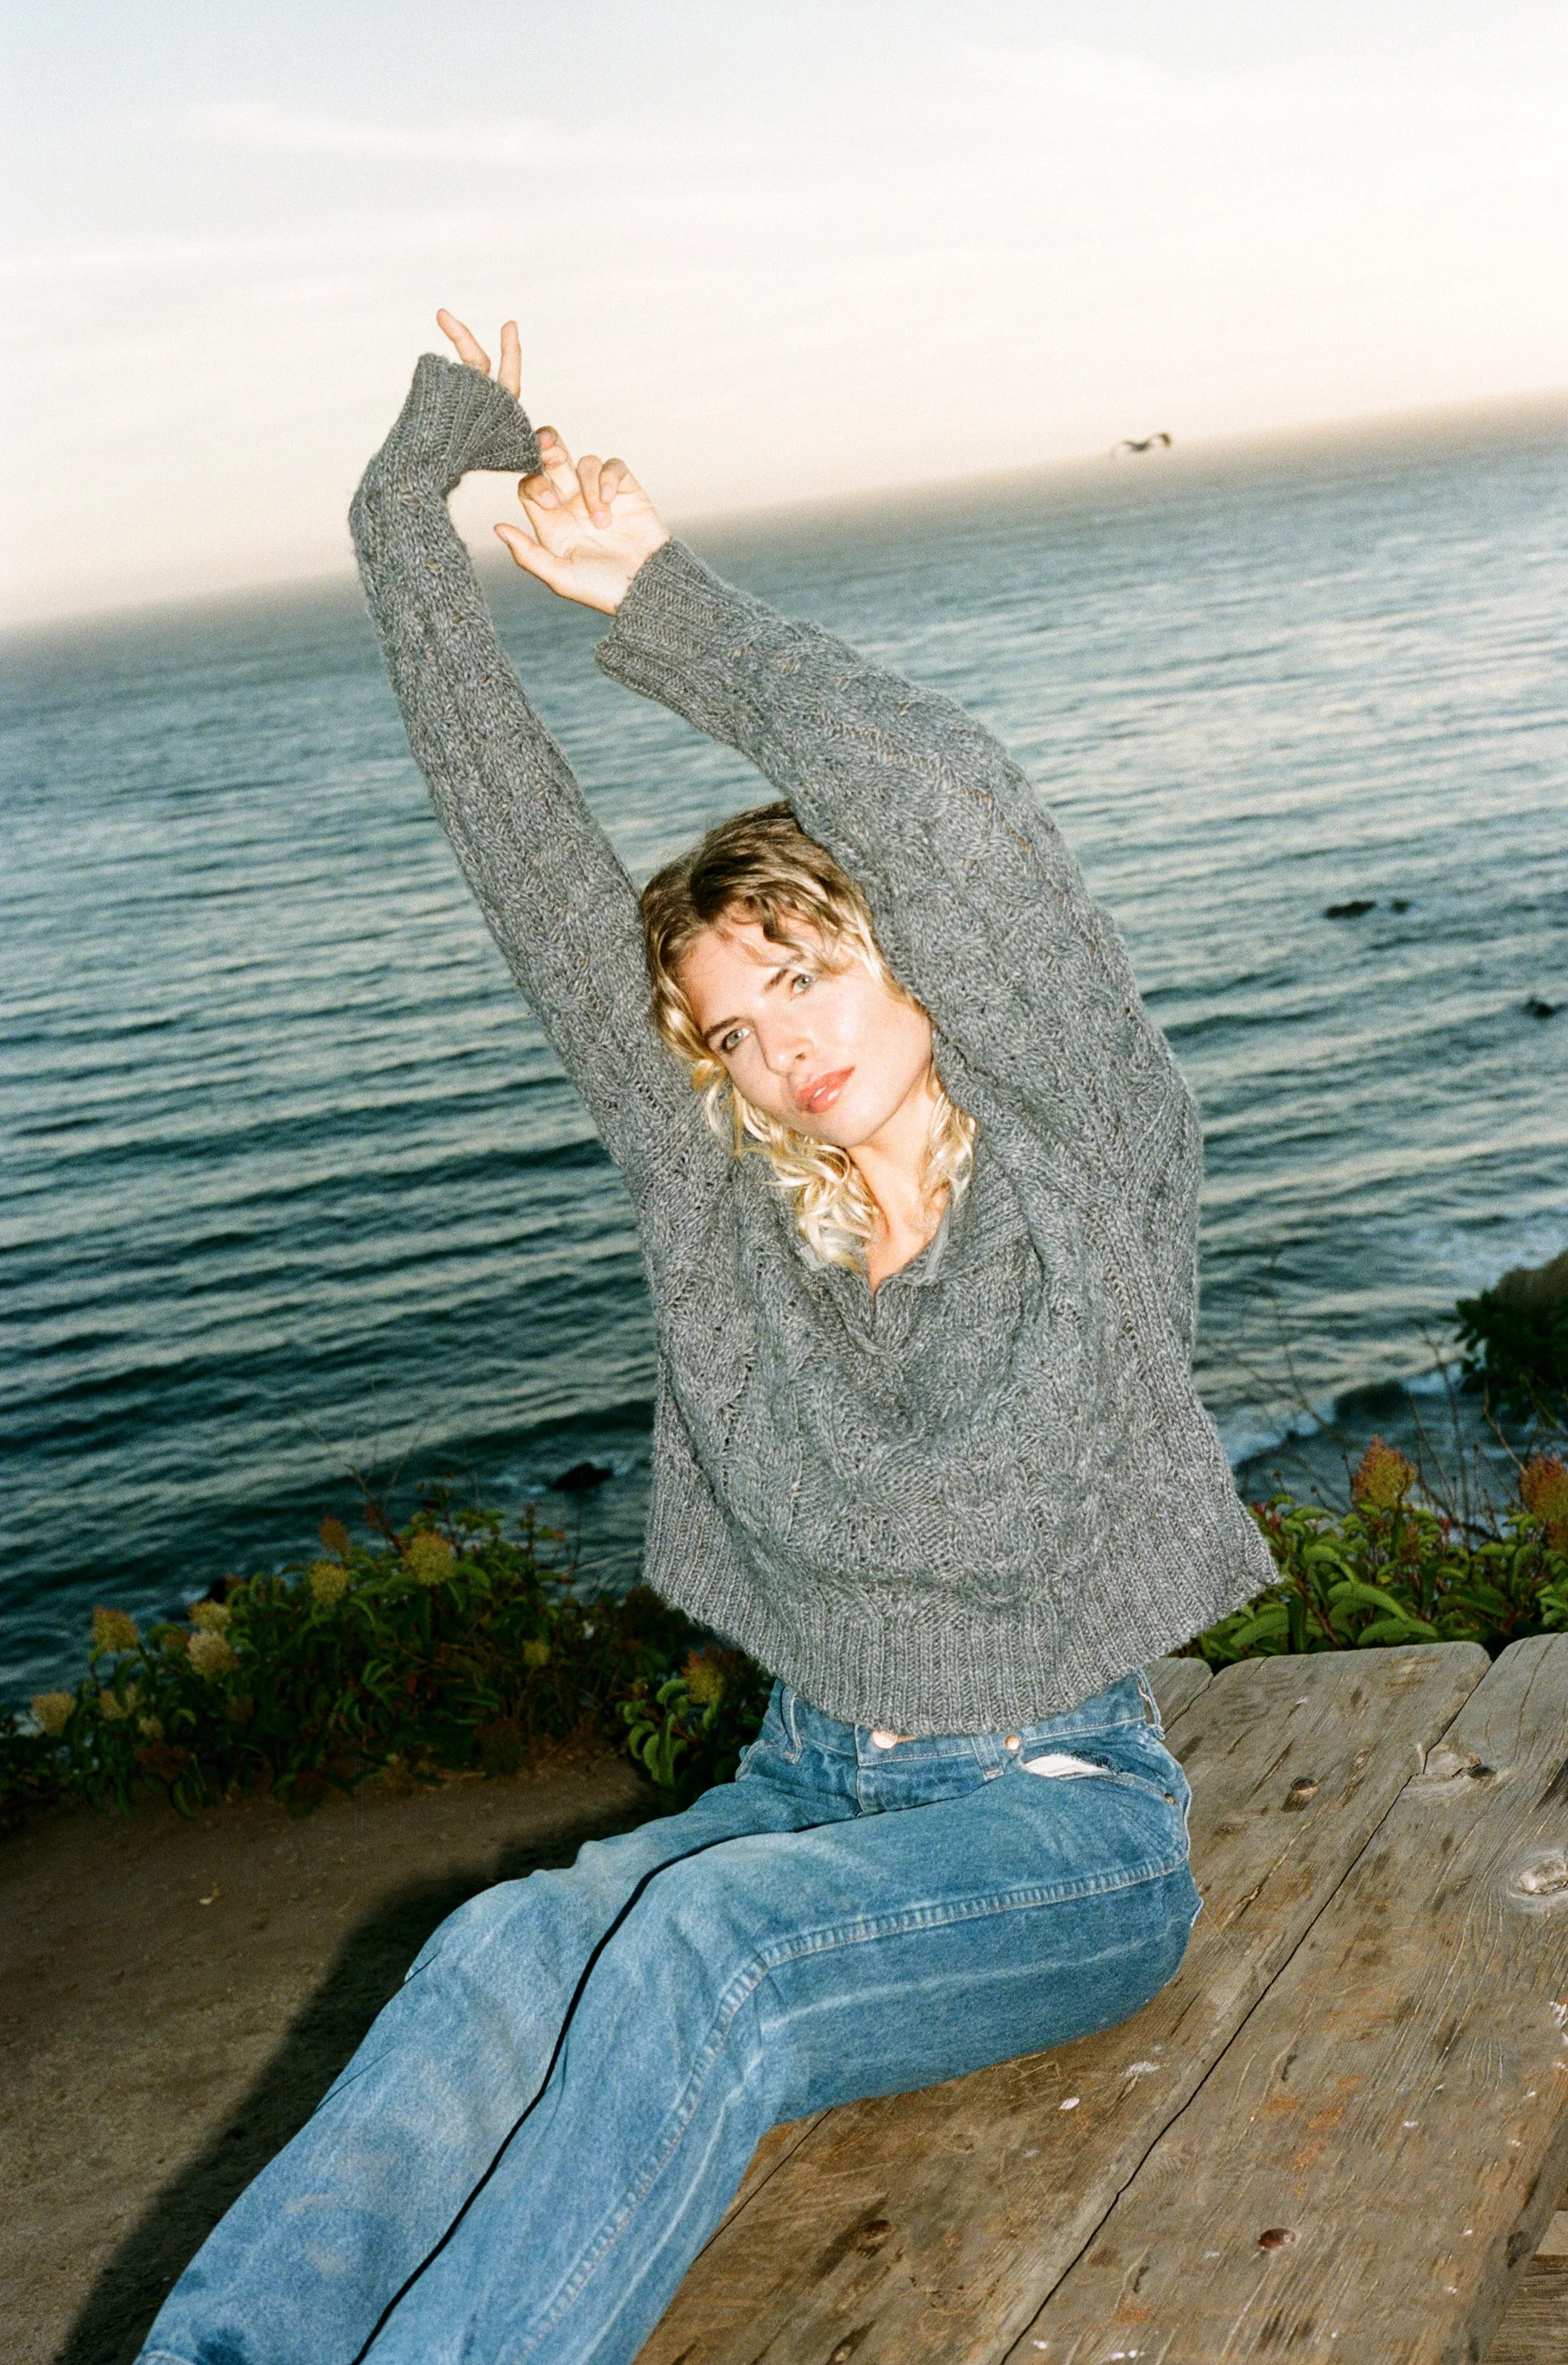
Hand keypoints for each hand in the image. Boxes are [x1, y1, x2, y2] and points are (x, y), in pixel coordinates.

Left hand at [436, 309, 670, 614]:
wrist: (647, 589)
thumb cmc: (602, 590)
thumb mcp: (560, 578)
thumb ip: (527, 554)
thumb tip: (497, 527)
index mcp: (552, 523)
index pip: (530, 485)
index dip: (534, 483)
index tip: (551, 503)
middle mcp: (573, 504)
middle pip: (552, 458)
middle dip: (548, 447)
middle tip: (551, 452)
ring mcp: (599, 495)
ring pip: (584, 462)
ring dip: (589, 487)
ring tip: (602, 521)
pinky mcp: (626, 490)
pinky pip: (613, 465)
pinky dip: (610, 478)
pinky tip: (613, 503)